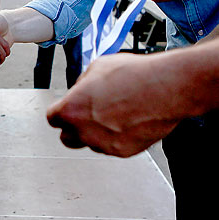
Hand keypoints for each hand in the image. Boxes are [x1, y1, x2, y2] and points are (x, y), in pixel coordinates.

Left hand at [46, 52, 187, 157]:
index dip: (60, 111)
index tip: (67, 108)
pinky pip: (113, 146)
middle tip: (86, 114)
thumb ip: (82, 84)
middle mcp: (84, 132)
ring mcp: (104, 145)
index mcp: (71, 110)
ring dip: (97, 131)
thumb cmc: (134, 75)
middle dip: (74, 126)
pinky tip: (128, 119)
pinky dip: (117, 137)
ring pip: (92, 142)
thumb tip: (81, 90)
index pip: (52, 118)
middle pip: (67, 138)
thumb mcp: (97, 67)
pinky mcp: (124, 152)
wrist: (166, 87)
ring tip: (116, 111)